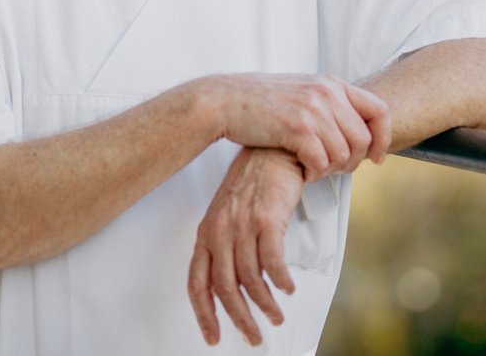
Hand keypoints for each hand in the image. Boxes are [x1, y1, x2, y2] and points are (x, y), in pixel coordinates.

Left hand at [187, 147, 304, 346]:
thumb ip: (225, 247)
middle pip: (225, 288)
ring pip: (250, 280)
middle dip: (240, 319)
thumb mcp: (227, 215)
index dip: (204, 314)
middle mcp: (221, 231)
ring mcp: (243, 225)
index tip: (213, 335)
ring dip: (265, 304)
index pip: (197, 283)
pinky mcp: (268, 220)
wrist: (270, 149)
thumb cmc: (252, 182)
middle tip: (253, 335)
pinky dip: (281, 281)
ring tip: (275, 314)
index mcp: (207, 233)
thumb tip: (231, 283)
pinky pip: (273, 262)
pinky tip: (287, 287)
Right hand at [206, 74, 390, 180]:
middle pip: (363, 139)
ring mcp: (313, 110)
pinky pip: (322, 162)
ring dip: (330, 169)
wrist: (225, 101)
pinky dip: (314, 173)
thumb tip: (354, 128)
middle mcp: (327, 93)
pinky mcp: (297, 129)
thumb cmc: (260, 101)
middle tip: (334, 169)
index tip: (376, 157)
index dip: (383, 138)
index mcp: (331, 83)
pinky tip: (302, 171)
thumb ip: (328, 103)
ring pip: (344, 154)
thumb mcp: (301, 90)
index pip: (379, 110)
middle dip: (353, 162)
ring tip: (313, 169)